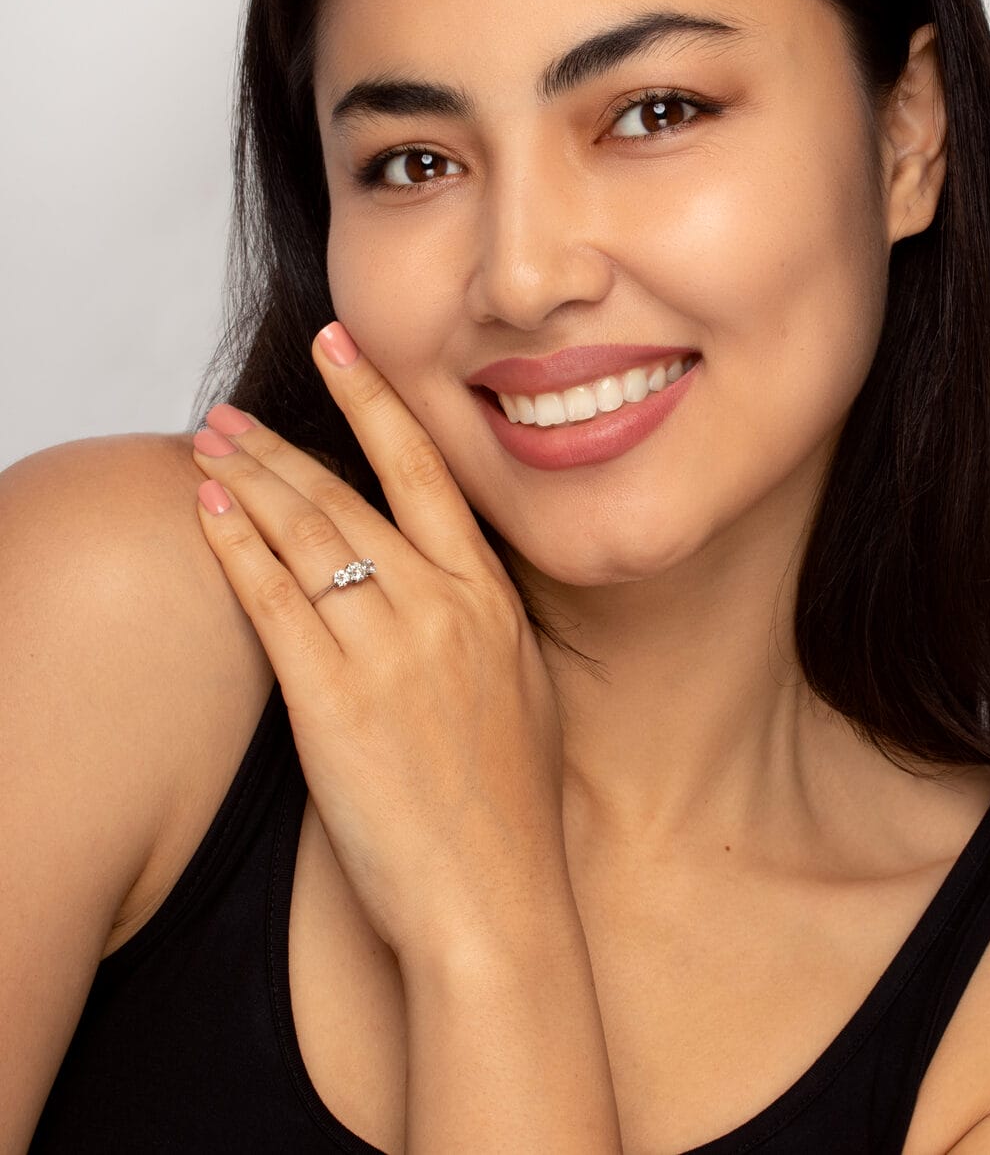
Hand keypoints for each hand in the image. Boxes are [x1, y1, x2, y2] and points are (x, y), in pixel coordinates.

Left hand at [191, 322, 568, 965]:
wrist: (495, 900)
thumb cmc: (509, 805)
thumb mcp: (522, 688)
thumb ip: (483, 618)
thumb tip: (445, 573)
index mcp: (490, 600)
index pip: (427, 475)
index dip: (378, 403)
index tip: (344, 347)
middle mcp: (441, 610)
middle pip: (348, 497)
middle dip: (283, 441)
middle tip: (234, 407)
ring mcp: (387, 652)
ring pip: (305, 537)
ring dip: (251, 480)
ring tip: (210, 445)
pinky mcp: (333, 702)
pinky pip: (273, 604)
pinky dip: (237, 550)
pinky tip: (210, 513)